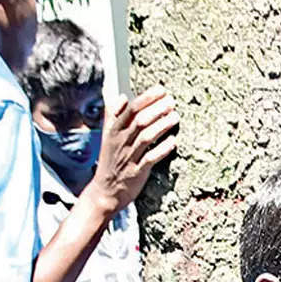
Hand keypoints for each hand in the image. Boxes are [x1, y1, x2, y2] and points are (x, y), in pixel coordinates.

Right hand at [87, 86, 179, 215]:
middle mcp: (121, 142)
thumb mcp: (107, 136)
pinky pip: (150, 158)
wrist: (105, 191)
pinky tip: (173, 141)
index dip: (147, 98)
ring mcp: (129, 157)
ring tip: (175, 116)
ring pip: (146, 137)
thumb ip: (113, 115)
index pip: (131, 109)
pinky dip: (162, 149)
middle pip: (140, 120)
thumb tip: (122, 97)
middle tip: (172, 101)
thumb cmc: (110, 161)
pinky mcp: (137, 172)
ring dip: (162, 126)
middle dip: (156, 109)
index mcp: (114, 131)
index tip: (161, 90)